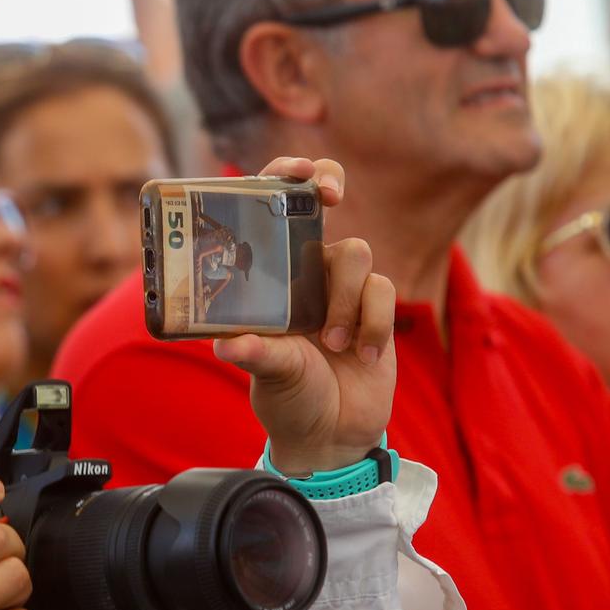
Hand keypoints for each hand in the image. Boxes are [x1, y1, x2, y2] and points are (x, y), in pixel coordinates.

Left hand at [214, 156, 395, 475]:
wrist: (330, 436)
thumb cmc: (288, 398)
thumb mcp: (268, 375)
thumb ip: (256, 354)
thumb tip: (226, 344)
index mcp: (267, 275)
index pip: (272, 208)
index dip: (284, 175)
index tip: (296, 174)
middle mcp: (303, 270)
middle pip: (324, 198)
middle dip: (328, 183)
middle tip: (330, 196)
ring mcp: (342, 286)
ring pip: (355, 254)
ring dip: (344, 299)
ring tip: (332, 344)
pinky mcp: (376, 308)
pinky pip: (383, 290)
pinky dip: (374, 323)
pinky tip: (362, 355)